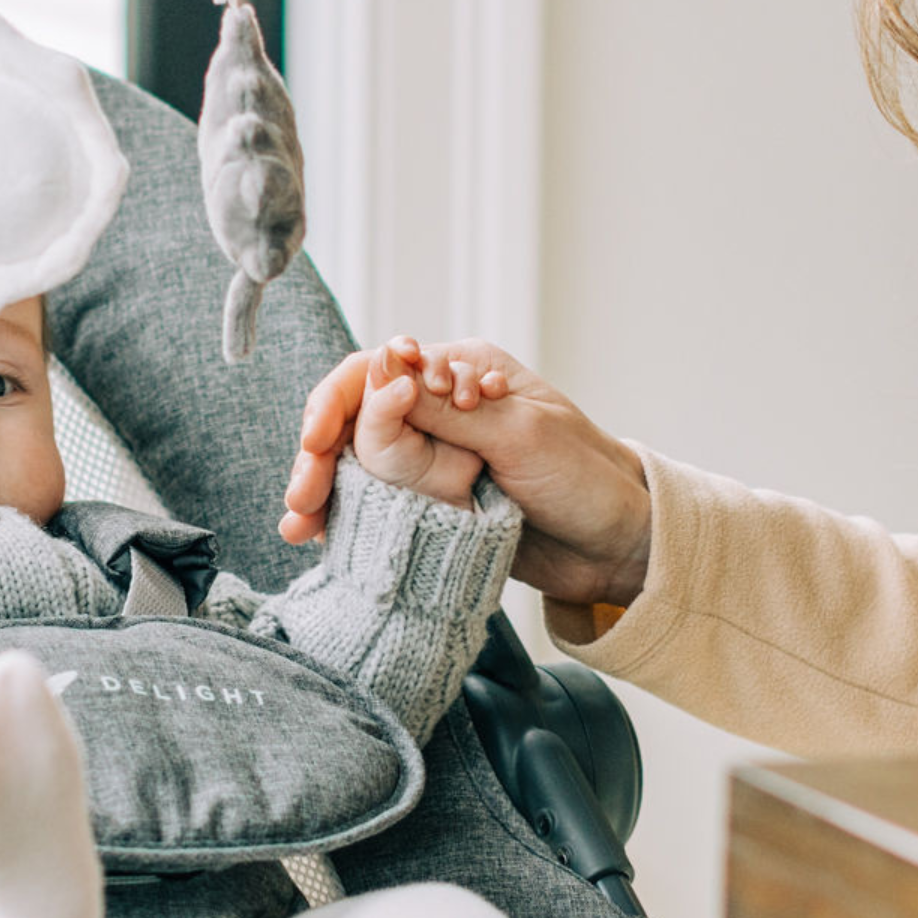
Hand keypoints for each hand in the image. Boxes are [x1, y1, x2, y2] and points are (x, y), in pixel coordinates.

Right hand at [282, 338, 655, 606]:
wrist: (618, 546)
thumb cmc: (586, 479)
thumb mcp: (519, 436)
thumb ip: (447, 411)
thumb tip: (382, 373)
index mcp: (463, 371)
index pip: (376, 371)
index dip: (337, 405)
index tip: (315, 444)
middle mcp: (441, 408)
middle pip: (356, 418)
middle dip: (320, 454)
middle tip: (300, 498)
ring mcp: (435, 455)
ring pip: (358, 462)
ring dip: (324, 489)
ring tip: (298, 525)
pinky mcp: (435, 499)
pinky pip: (378, 500)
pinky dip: (346, 515)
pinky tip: (318, 537)